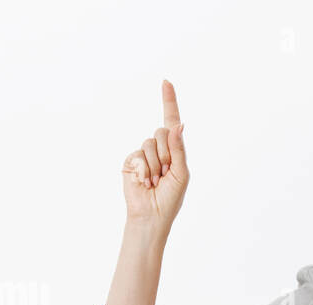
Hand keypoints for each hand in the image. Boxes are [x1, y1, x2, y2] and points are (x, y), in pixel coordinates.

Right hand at [122, 79, 189, 227]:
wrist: (150, 216)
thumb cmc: (170, 198)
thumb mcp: (181, 173)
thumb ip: (179, 149)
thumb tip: (178, 124)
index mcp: (174, 151)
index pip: (171, 122)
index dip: (169, 101)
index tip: (166, 81)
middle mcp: (159, 149)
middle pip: (162, 132)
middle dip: (166, 153)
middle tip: (165, 174)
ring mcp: (143, 154)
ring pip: (150, 143)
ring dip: (155, 165)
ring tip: (155, 181)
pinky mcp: (131, 160)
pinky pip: (139, 154)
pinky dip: (144, 169)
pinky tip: (144, 182)